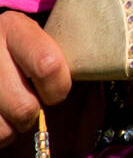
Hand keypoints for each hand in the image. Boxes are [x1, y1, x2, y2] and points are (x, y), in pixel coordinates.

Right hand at [0, 11, 70, 146]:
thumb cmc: (24, 49)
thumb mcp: (40, 40)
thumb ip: (60, 59)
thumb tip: (97, 78)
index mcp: (14, 28)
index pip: (47, 65)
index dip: (58, 87)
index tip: (56, 88)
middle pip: (24, 108)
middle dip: (33, 113)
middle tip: (31, 101)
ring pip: (3, 129)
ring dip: (12, 128)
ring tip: (10, 107)